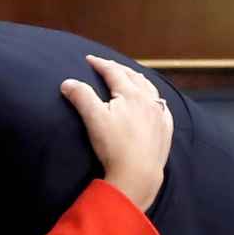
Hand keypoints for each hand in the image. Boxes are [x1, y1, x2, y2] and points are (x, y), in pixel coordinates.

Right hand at [61, 55, 173, 210]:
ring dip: (139, 81)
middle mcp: (149, 100)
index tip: (90, 59)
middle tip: (108, 66)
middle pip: (134, 77)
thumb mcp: (93, 118)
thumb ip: (81, 96)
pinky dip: (154, 100)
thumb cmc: (115, 147)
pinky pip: (162, 108)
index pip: (114, 72)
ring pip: (151, 90)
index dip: (100, 64)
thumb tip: (67, 83)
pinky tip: (153, 103)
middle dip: (119, 69)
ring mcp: (160, 116)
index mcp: (131, 94)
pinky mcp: (166, 131)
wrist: (138, 175)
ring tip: (132, 78)